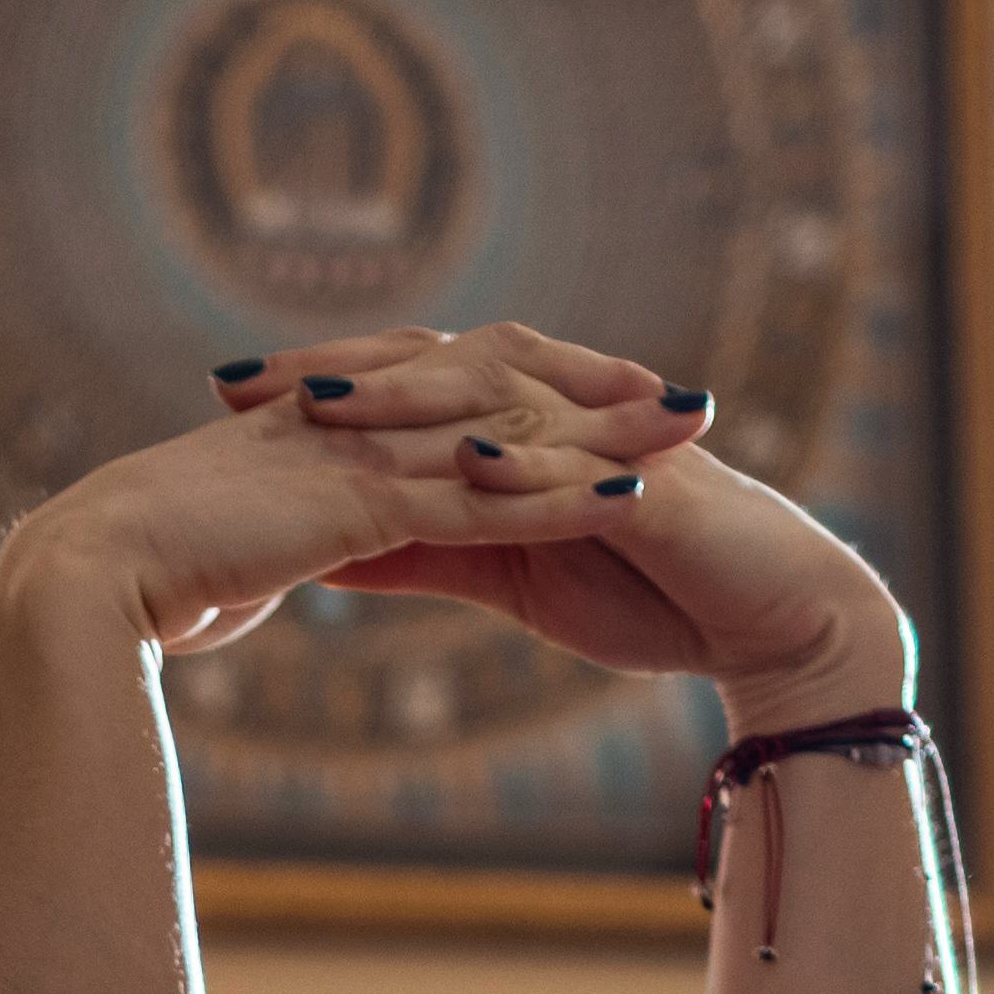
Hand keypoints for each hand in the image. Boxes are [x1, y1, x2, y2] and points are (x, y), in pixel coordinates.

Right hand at [0, 340, 658, 657]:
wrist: (73, 585)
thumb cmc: (121, 588)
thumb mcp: (198, 570)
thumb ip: (234, 568)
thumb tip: (225, 595)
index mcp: (316, 429)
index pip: (442, 396)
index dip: (524, 395)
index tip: (597, 406)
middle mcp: (346, 422)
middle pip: (494, 388)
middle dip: (593, 388)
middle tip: (680, 396)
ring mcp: (354, 455)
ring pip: (504, 432)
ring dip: (604, 433)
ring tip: (691, 429)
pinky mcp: (357, 504)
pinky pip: (477, 499)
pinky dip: (556, 496)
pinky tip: (627, 500)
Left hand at [211, 324, 912, 726]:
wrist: (770, 620)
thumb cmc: (646, 592)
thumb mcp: (503, 574)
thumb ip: (421, 548)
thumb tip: (321, 550)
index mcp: (517, 432)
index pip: (403, 390)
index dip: (316, 387)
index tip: (223, 398)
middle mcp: (557, 416)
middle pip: (432, 373)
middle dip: (336, 374)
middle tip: (240, 383)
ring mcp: (607, 441)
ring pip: (500, 404)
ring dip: (412, 402)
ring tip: (327, 409)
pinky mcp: (657, 486)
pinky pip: (584, 468)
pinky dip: (526, 465)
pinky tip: (467, 467)